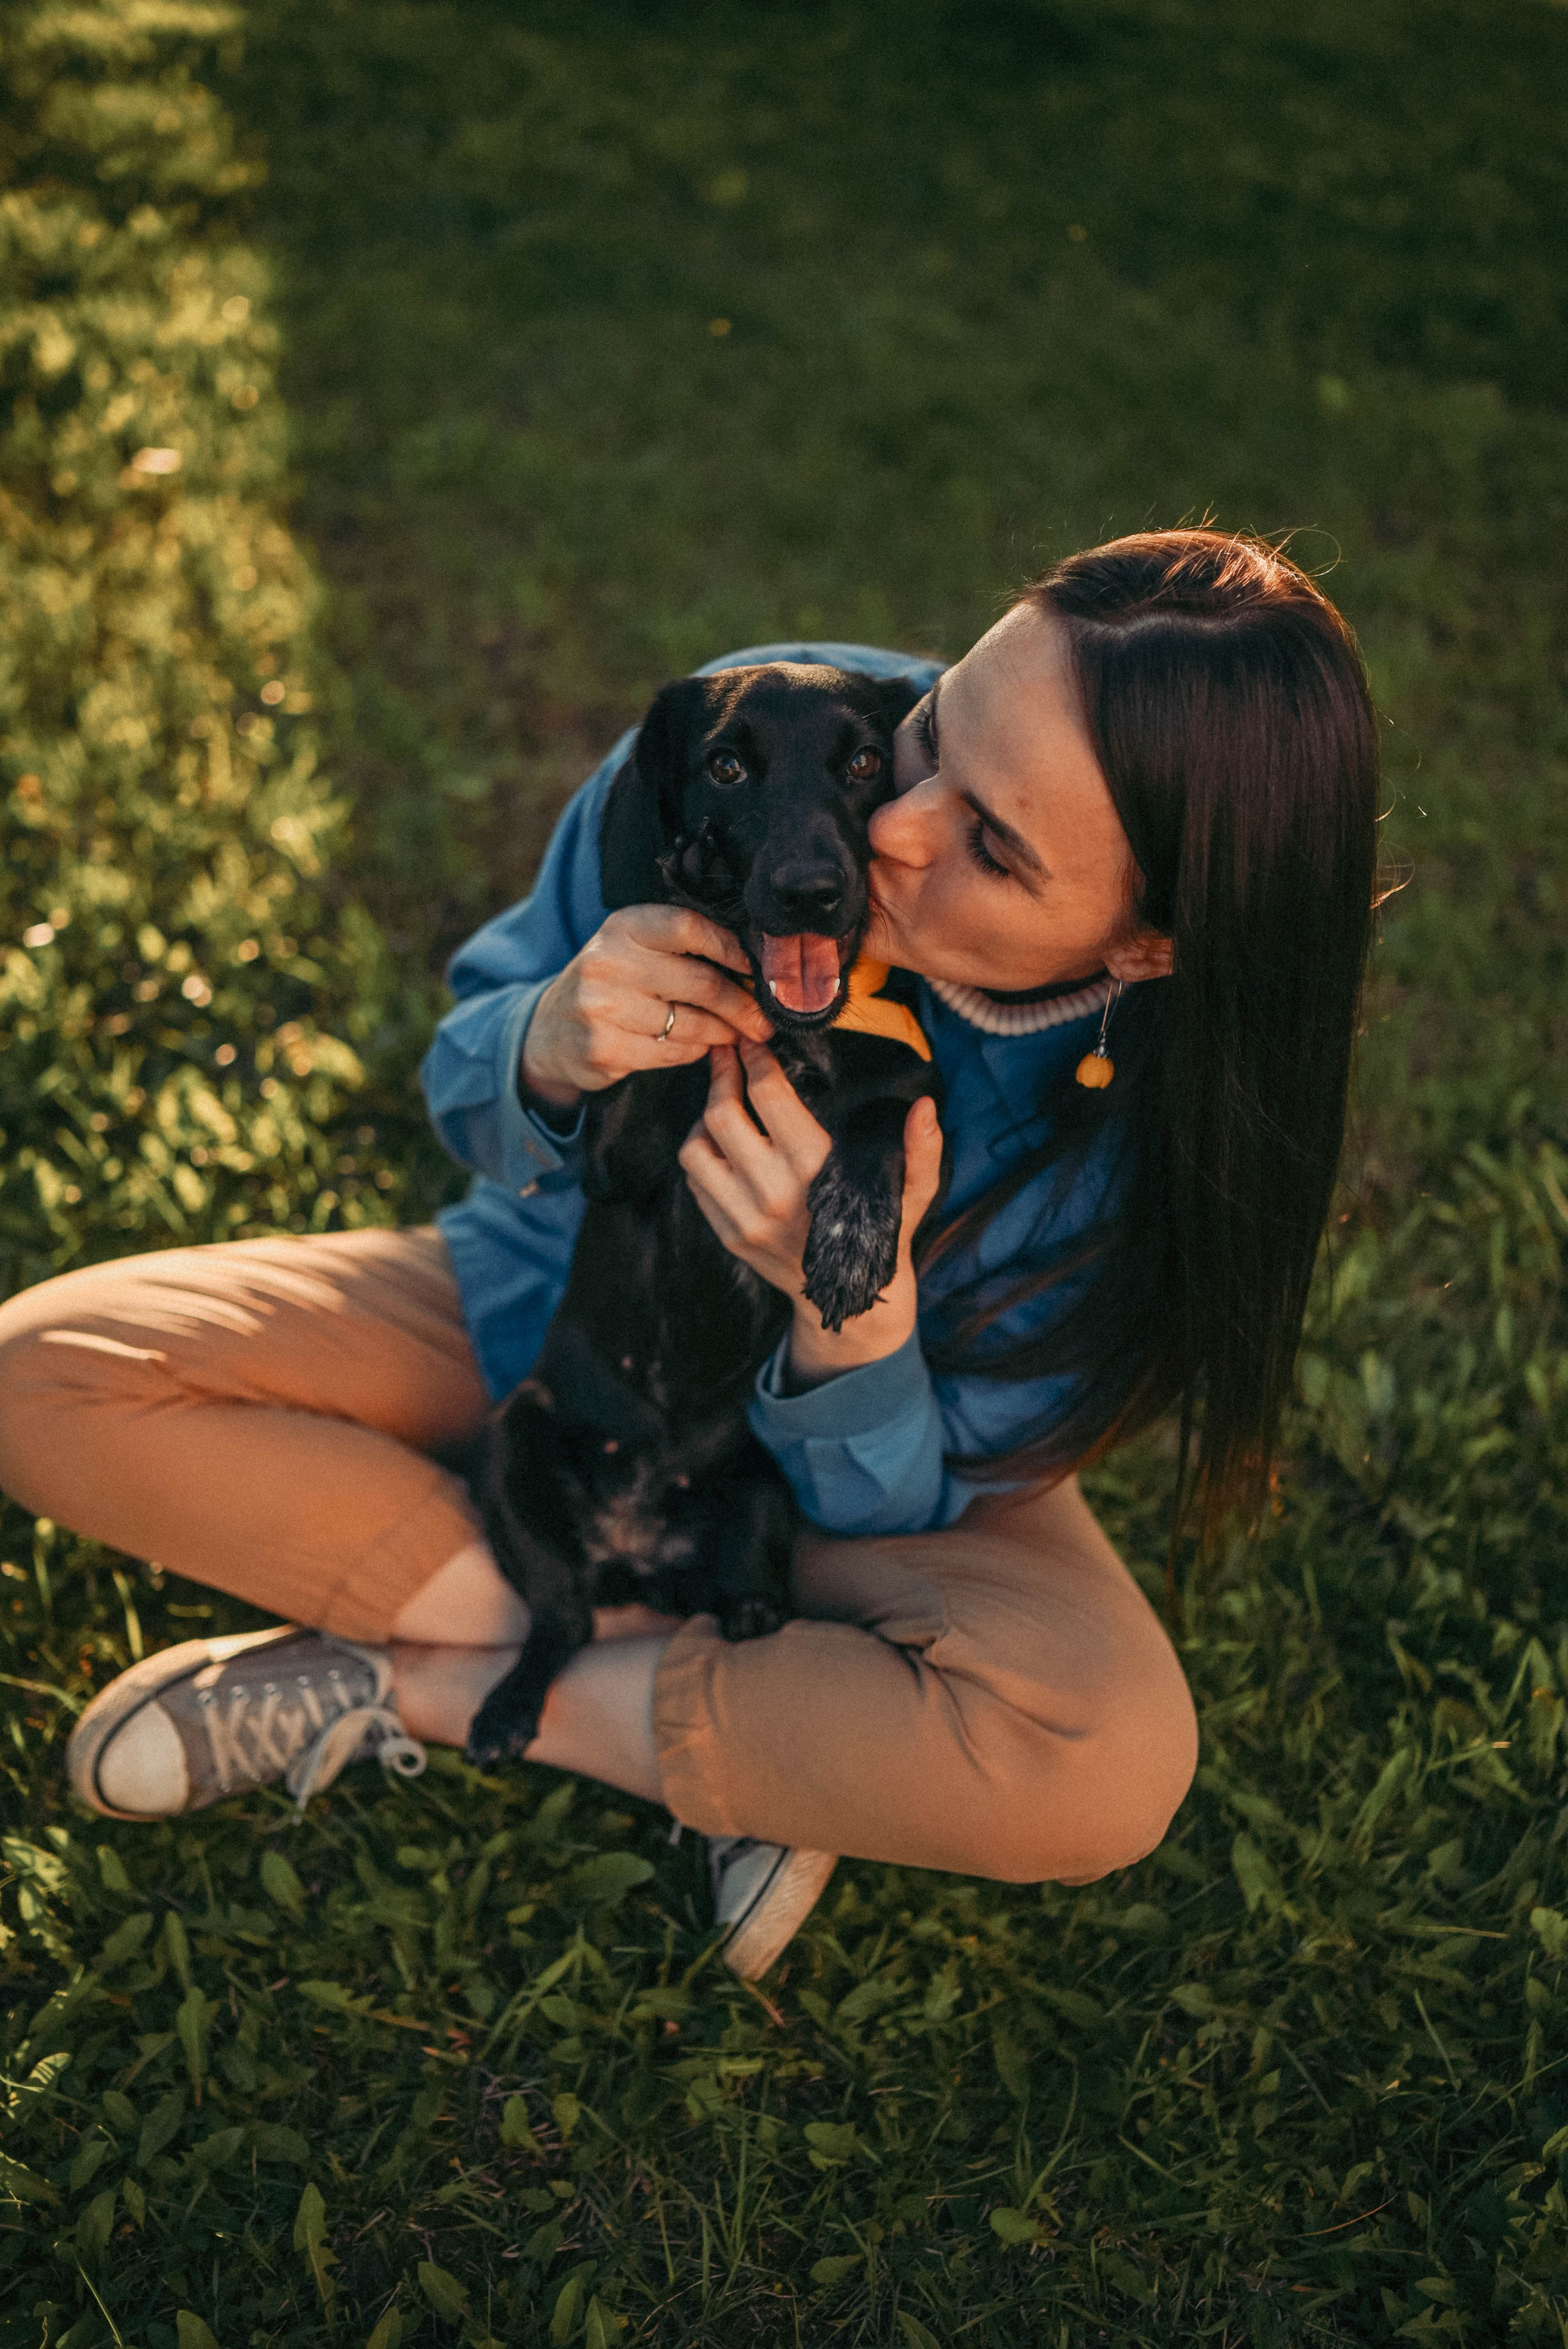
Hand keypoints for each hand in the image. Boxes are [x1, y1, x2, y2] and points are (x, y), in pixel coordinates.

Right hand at [520, 905, 774, 1108]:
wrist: (550, 1030)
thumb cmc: (610, 984)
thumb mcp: (633, 948)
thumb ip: (680, 948)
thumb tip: (753, 965)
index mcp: (623, 927)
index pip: (689, 927)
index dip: (730, 948)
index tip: (754, 968)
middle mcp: (608, 962)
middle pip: (700, 982)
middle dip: (742, 1004)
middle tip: (764, 1019)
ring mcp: (602, 1008)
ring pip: (690, 1023)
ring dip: (723, 1032)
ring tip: (738, 1034)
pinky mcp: (603, 1049)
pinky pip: (672, 1052)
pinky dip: (694, 1052)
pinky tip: (698, 1047)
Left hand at [678, 1041, 943, 1382]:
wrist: (851, 1301)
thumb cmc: (883, 1233)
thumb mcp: (912, 1192)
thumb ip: (922, 1150)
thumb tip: (925, 1108)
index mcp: (815, 1171)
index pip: (768, 1096)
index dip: (755, 1060)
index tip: (752, 1040)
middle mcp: (772, 1194)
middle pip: (721, 1115)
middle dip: (720, 1076)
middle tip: (725, 1053)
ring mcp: (744, 1218)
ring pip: (695, 1149)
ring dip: (703, 1118)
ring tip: (721, 1102)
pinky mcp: (728, 1236)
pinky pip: (694, 1183)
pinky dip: (701, 1155)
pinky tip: (719, 1142)